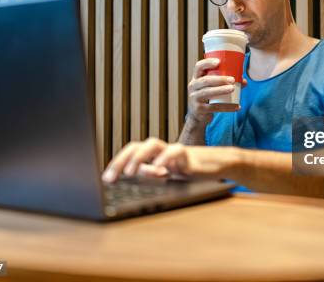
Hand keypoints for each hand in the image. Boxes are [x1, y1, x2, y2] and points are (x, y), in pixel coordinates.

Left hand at [101, 137, 241, 182]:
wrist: (218, 165)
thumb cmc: (192, 170)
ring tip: (129, 172)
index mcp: (155, 156)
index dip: (116, 163)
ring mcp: (174, 151)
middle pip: (136, 146)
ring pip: (152, 144)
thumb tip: (134, 174)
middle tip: (110, 178)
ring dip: (138, 158)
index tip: (105, 179)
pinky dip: (165, 159)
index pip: (131, 153)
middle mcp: (161, 151)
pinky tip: (159, 171)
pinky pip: (175, 152)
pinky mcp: (188, 156)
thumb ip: (152, 175)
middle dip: (120, 160)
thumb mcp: (169, 176)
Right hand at [187, 58, 247, 123]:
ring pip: (208, 92)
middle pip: (205, 80)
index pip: (198, 67)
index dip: (207, 63)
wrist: (197, 116)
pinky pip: (214, 107)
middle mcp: (193, 87)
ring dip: (221, 90)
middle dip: (219, 79)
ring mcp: (194, 98)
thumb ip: (226, 83)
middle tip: (232, 79)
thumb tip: (244, 81)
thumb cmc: (207, 97)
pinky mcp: (199, 109)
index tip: (219, 62)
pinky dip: (227, 107)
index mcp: (196, 78)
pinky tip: (237, 106)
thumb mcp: (212, 88)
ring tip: (232, 89)